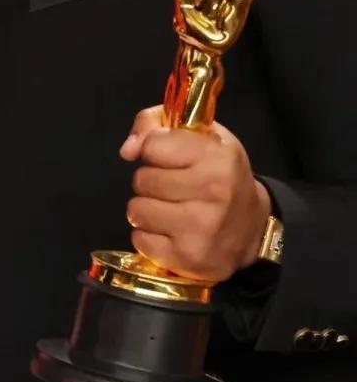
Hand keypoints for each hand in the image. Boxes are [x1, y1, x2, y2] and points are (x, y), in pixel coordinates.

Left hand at [120, 105, 271, 281]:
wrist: (253, 227)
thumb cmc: (221, 174)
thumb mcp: (201, 136)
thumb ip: (155, 124)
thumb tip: (128, 150)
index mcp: (216, 158)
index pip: (152, 146)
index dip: (154, 151)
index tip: (169, 158)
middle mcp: (213, 192)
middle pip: (141, 180)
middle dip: (151, 181)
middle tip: (173, 187)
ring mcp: (200, 228)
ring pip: (136, 210)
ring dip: (147, 209)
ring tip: (171, 209)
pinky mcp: (188, 257)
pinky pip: (140, 240)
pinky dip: (149, 236)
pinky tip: (171, 232)